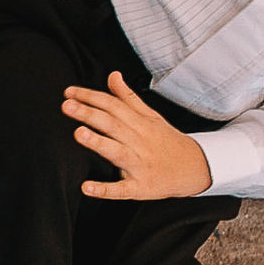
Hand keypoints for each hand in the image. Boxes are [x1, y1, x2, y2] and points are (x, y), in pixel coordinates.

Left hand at [63, 73, 212, 200]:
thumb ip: (128, 97)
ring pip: (117, 152)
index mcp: (140, 123)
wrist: (196, 168)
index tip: (69, 93)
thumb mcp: (151, 116)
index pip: (113, 106)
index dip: (91, 97)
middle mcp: (139, 142)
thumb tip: (112, 75)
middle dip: (89, 114)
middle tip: (67, 106)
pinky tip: (86, 187)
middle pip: (113, 125)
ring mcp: (140, 165)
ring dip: (98, 143)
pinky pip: (121, 189)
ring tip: (79, 133)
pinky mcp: (141, 187)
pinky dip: (104, 189)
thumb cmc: (167, 141)